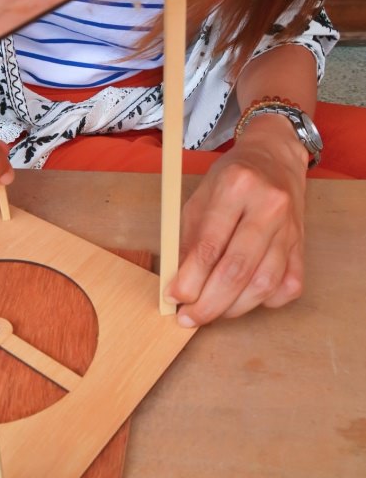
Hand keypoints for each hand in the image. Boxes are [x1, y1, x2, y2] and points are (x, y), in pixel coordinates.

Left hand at [166, 115, 308, 323]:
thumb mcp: (201, 197)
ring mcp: (290, 229)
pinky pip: (286, 288)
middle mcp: (268, 207)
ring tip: (212, 311)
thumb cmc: (232, 178)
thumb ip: (188, 240)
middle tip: (189, 318)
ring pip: (263, 285)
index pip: (210, 245)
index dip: (189, 279)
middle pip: (237, 270)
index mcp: (236, 186)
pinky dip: (263, 301)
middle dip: (209, 303)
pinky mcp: (302, 246)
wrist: (275, 158)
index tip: (174, 298)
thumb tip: (178, 286)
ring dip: (233, 308)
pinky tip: (244, 296)